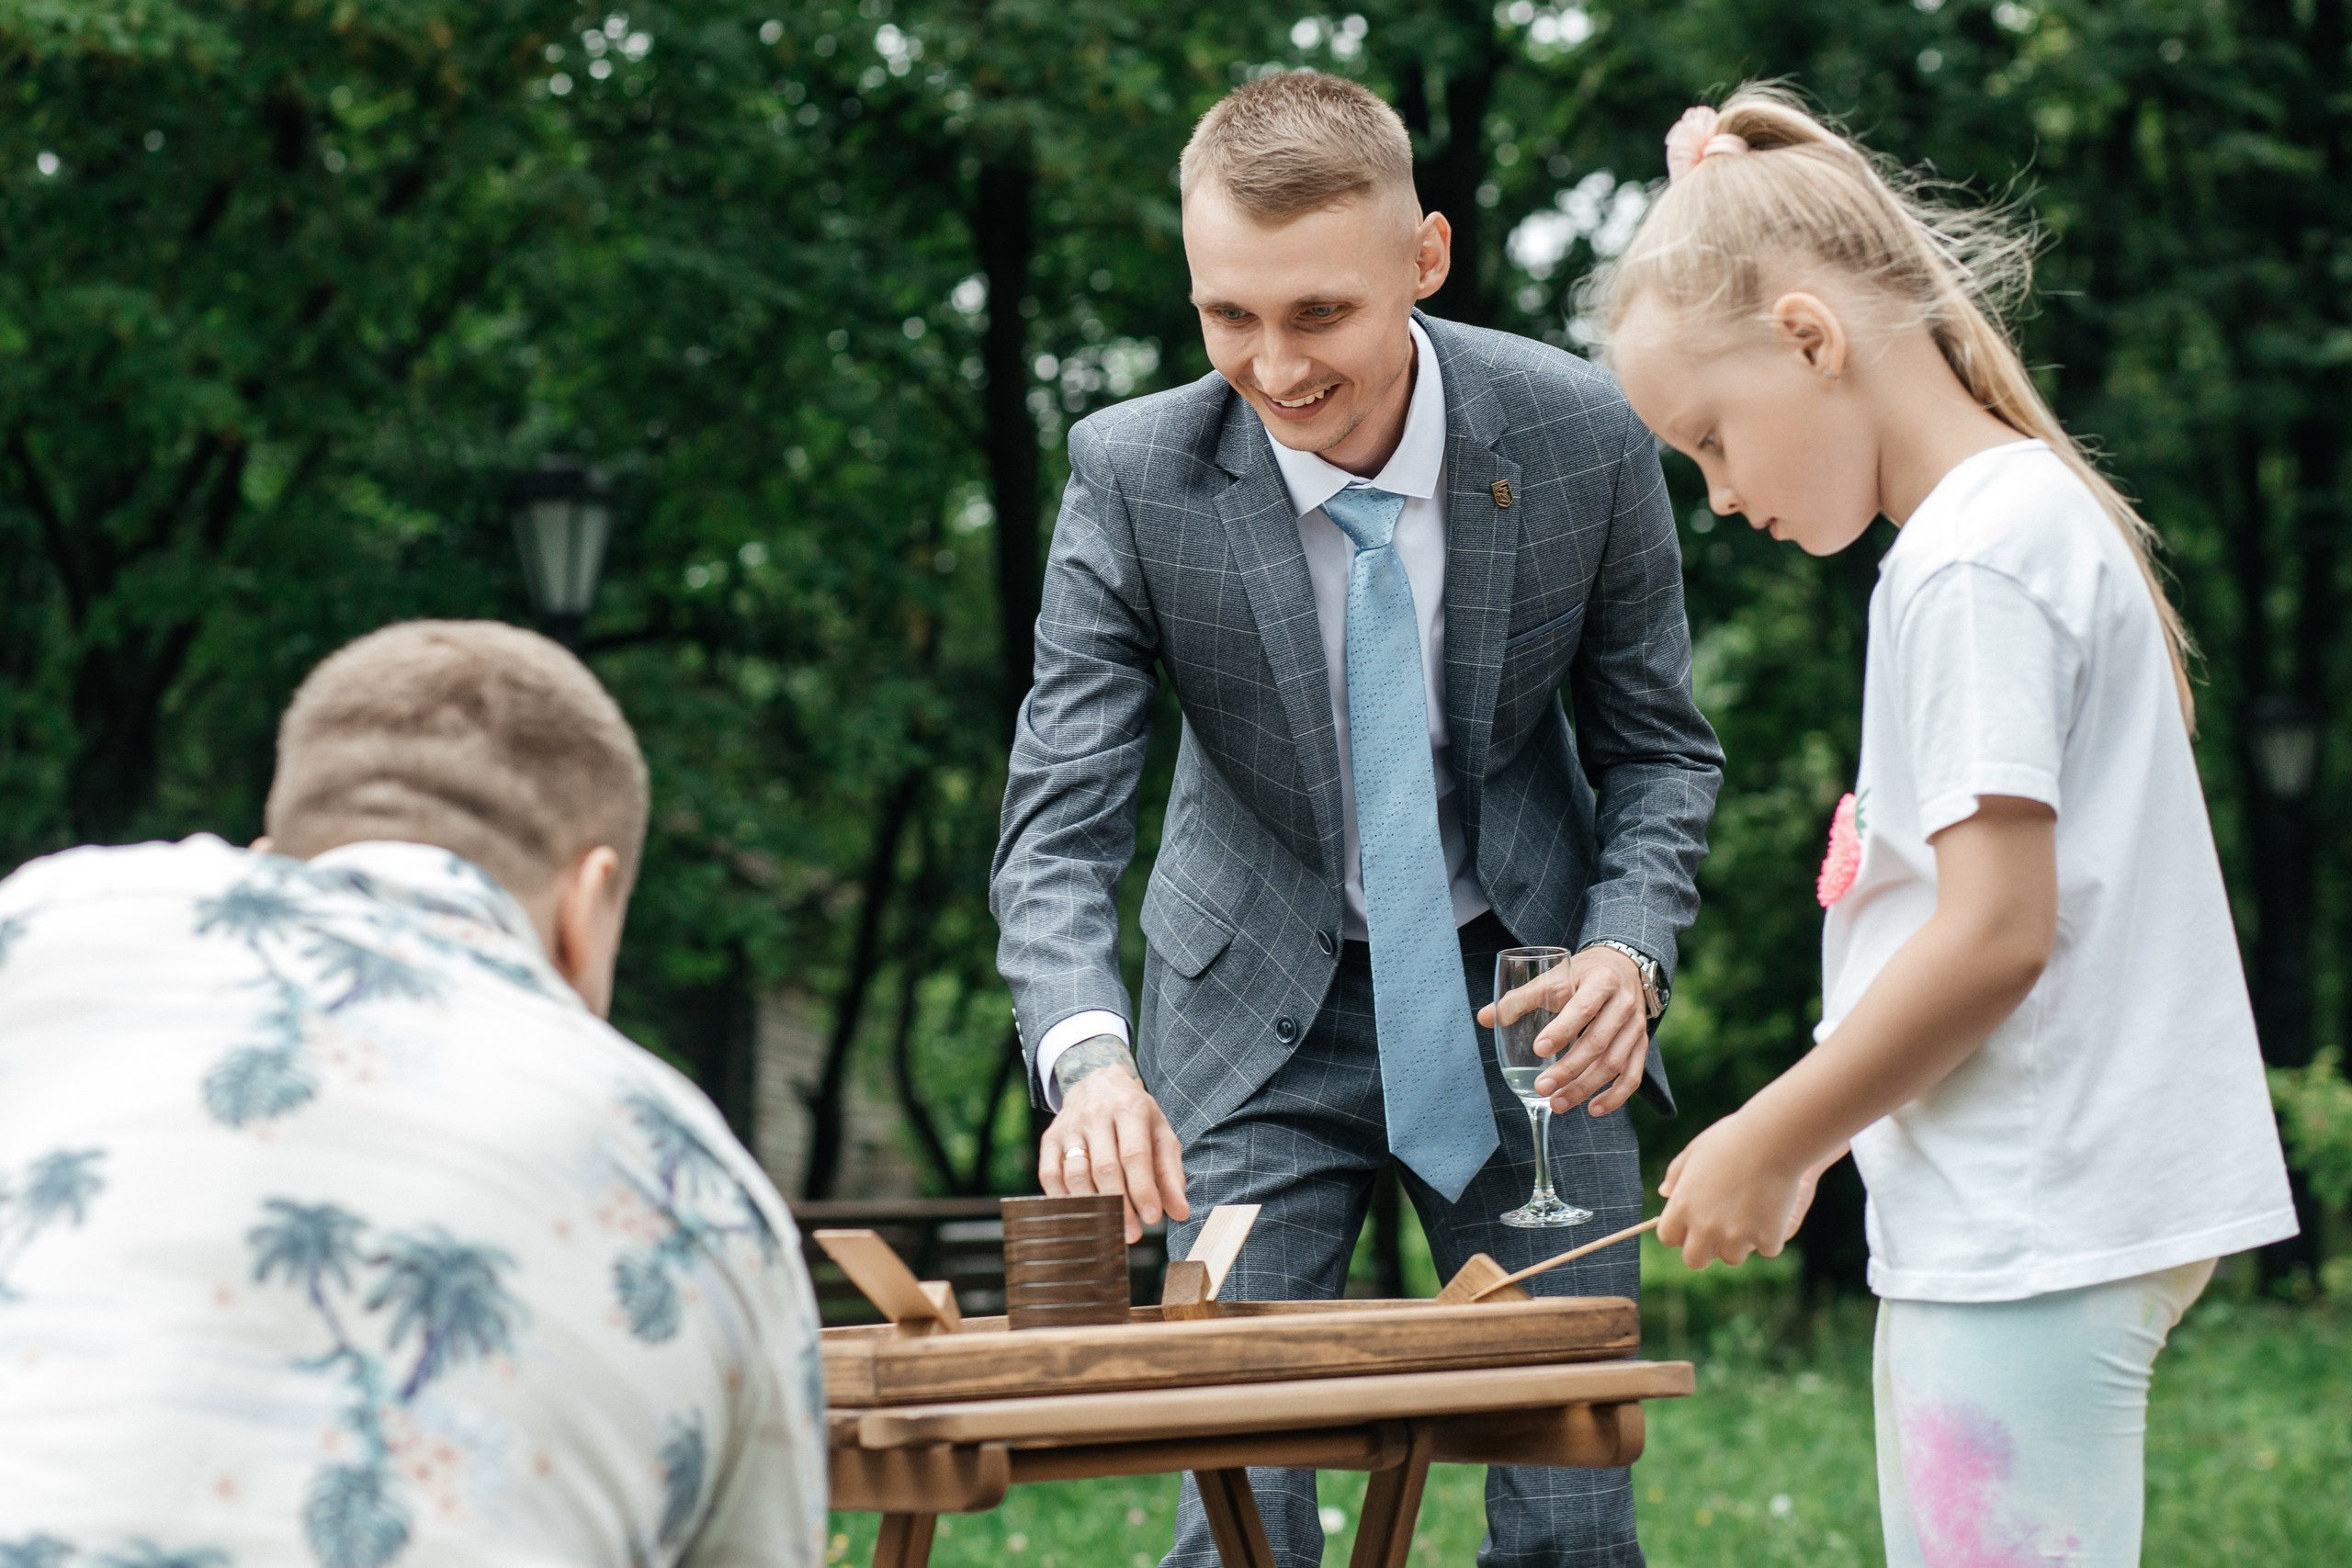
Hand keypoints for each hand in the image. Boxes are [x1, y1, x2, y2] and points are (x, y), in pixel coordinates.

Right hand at [1038, 1055, 1189, 1243]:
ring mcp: (1069, 1126)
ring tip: (1109, 1229)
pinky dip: (1063, 1200)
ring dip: (1092, 1207)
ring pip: (1075, 1174)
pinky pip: (1050, 1175)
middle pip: (1104, 1168)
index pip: (1134, 1155)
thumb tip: (1180, 1213)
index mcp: (1129, 1109)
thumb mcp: (1160, 1133)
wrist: (1097, 1082)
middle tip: (1132, 1234)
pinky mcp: (1050, 1138)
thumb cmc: (1136, 1116)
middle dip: (1119, 1206)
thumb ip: (1171, 1173)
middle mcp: (1096, 1115)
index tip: (1152, 1218)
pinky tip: (1081, 1215)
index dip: (1142, 1189)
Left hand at [1477, 945, 1647, 1115]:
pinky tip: (1592, 1109)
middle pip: (1597, 1042)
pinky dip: (1614, 1097)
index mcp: (1600, 982)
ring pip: (1614, 1064)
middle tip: (1542, 1087)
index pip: (1582, 1009)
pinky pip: (1632, 1076)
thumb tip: (1485, 1018)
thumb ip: (1519, 999)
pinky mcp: (1641, 1046)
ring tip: (1557, 1104)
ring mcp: (1636, 1028)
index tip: (1539, 1049)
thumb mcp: (1553, 977)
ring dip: (1585, 1088)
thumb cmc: (1581, 975)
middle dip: (1569, 1069)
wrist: (1622, 968)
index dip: (1562, 1030)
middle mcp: (1623, 1005)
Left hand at [1654, 1113, 1813, 1269]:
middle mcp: (1704, 1226)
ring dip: (1740, 1243)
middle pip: (1695, 1260)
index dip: (1680, 1232)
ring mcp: (1736, 1236)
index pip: (1668, 1237)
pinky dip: (1771, 1236)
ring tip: (1751, 1212)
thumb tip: (1664, 1192)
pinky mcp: (1766, 1238)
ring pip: (1732, 1257)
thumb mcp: (1695, 1151)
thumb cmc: (1733, 1138)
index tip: (1693, 1223)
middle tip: (1722, 1230)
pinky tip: (1775, 1210)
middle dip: (1706, 1249)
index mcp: (1682, 1205)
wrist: (1773, 1138)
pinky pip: (1767, 1249)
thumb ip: (1676, 1174)